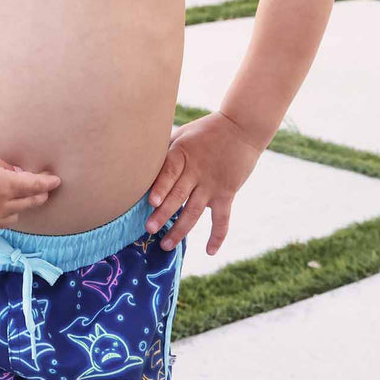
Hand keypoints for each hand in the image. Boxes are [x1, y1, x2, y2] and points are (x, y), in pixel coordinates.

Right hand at [0, 142, 59, 237]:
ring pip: (13, 218)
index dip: (47, 183)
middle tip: (43, 189)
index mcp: (4, 186)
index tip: (56, 181)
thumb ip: (4, 166)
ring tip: (12, 197)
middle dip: (38, 196)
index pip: (35, 186)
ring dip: (17, 207)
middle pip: (29, 204)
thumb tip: (17, 175)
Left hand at [146, 112, 262, 255]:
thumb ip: (164, 150)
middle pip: (178, 195)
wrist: (241, 128)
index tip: (152, 201)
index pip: (169, 172)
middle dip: (163, 214)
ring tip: (166, 245)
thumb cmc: (205, 131)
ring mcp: (212, 184)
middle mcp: (196, 171)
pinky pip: (222, 219)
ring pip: (194, 211)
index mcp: (182, 154)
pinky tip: (209, 251)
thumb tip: (139, 162)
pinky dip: (217, 236)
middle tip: (149, 228)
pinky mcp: (226, 193)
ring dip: (180, 230)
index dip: (161, 186)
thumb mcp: (182, 135)